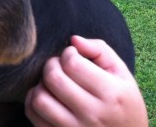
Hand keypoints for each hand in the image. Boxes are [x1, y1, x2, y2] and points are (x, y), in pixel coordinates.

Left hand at [25, 36, 147, 126]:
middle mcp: (93, 114)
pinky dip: (33, 101)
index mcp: (111, 94)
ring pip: (39, 99)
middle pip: (53, 79)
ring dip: (40, 85)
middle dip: (51, 65)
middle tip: (59, 67)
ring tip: (52, 84)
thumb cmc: (122, 101)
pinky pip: (33, 115)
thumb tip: (73, 40)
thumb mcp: (121, 73)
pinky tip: (47, 97)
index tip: (73, 56)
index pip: (72, 64)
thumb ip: (99, 50)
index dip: (68, 53)